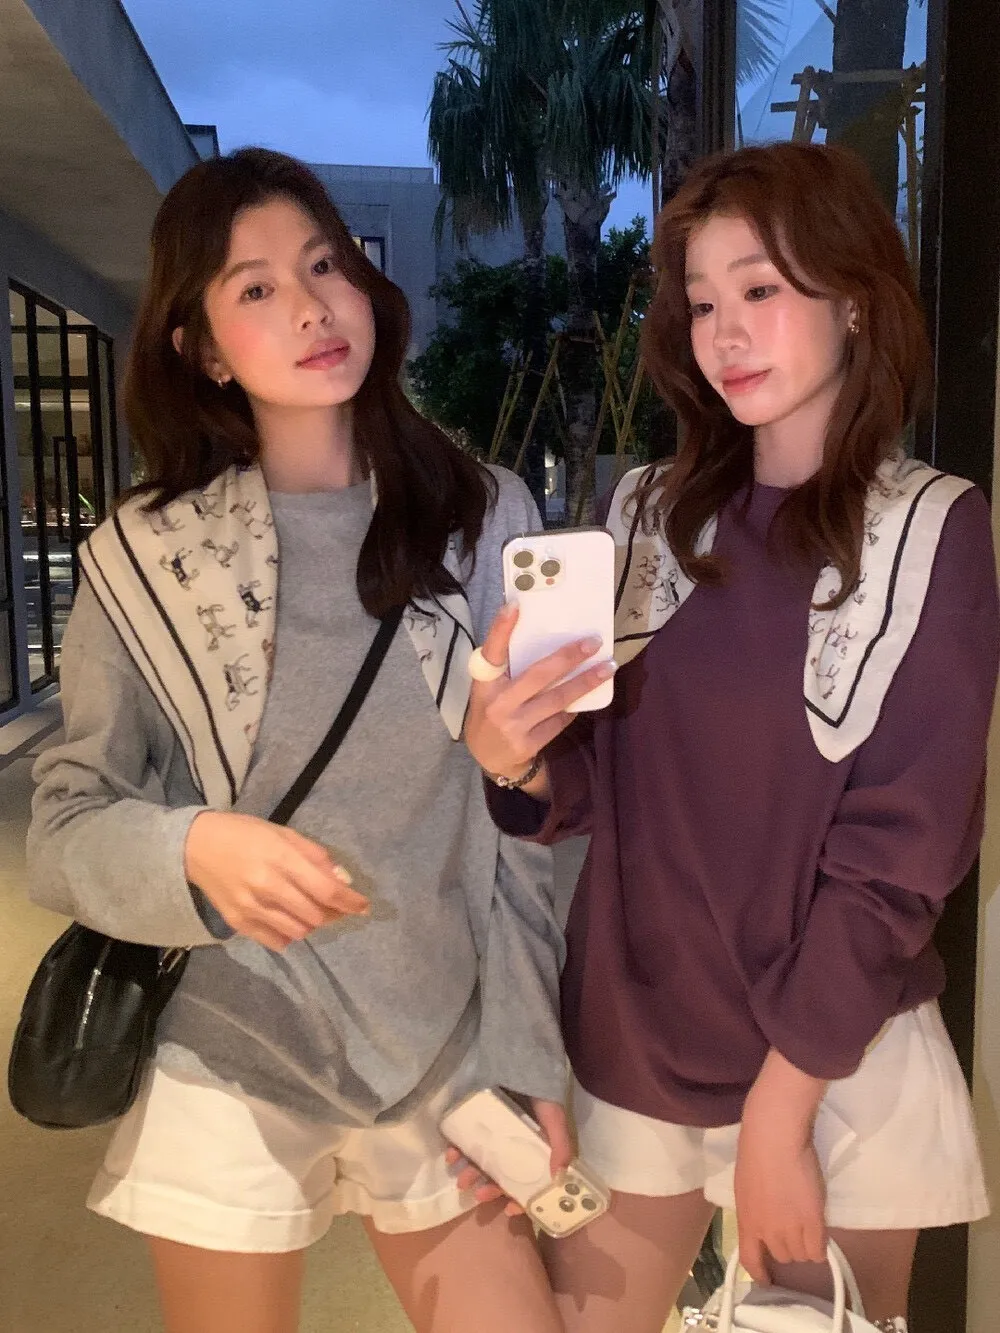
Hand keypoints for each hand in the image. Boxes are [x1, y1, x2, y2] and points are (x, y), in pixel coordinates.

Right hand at [184, 811, 369, 951]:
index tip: (364, 906)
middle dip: (334, 914)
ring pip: (299, 931)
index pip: (326, 889)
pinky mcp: (238, 923)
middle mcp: (266, 886)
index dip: (350, 902)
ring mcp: (251, 908)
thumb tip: (343, 880)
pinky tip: (289, 920)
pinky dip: (291, 935)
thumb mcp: (282, 833)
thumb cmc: (244, 833)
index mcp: (280, 857)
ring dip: (314, 924)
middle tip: (338, 907)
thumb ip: (314, 856)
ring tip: (313, 911)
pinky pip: (276, 941)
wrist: (194, 846)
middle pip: (316, 915)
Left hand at [445, 1098, 573, 1216]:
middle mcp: (511, 1146)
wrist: (518, 1061)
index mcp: (532, 1151)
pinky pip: (463, 1141)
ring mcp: (491, 1135)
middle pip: (500, 1175)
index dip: (519, 1198)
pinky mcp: (474, 1122)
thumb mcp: (555, 1118)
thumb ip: (561, 1145)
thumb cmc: (540, 1093)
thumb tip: (558, 1177)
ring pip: (479, 1161)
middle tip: (479, 1196)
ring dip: (471, 1174)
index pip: (526, 1182)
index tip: (509, 1210)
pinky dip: (456, 1150)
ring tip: (462, 1181)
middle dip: (489, 1189)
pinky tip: (451, 1154)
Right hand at [464, 602, 615, 782]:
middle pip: (538, 675)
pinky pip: (560, 720)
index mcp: (484, 684)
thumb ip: (507, 668)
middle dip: (569, 657)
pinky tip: (586, 697)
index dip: (501, 629)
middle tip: (593, 642)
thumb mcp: (489, 689)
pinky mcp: (529, 744)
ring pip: (558, 699)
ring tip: (608, 668)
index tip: (515, 606)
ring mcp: (514, 726)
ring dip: (586, 682)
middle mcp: (498, 703)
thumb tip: (539, 633)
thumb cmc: (492, 712)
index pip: (492, 652)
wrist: (489, 759)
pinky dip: (574, 707)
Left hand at [735, 1055, 828, 1283]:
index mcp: (746, 1221)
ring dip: (806, 1245)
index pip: (750, 1259)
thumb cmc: (757, 1151)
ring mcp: (790, 1228)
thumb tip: (766, 1217)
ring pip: (801, 1255)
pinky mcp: (812, 1222)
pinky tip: (819, 1230)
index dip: (761, 1274)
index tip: (768, 1281)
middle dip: (789, 1246)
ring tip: (808, 1223)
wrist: (774, 1137)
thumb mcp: (746, 1186)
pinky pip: (818, 1250)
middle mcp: (767, 1231)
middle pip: (782, 1256)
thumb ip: (756, 1208)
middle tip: (795, 1227)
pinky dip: (820, 1245)